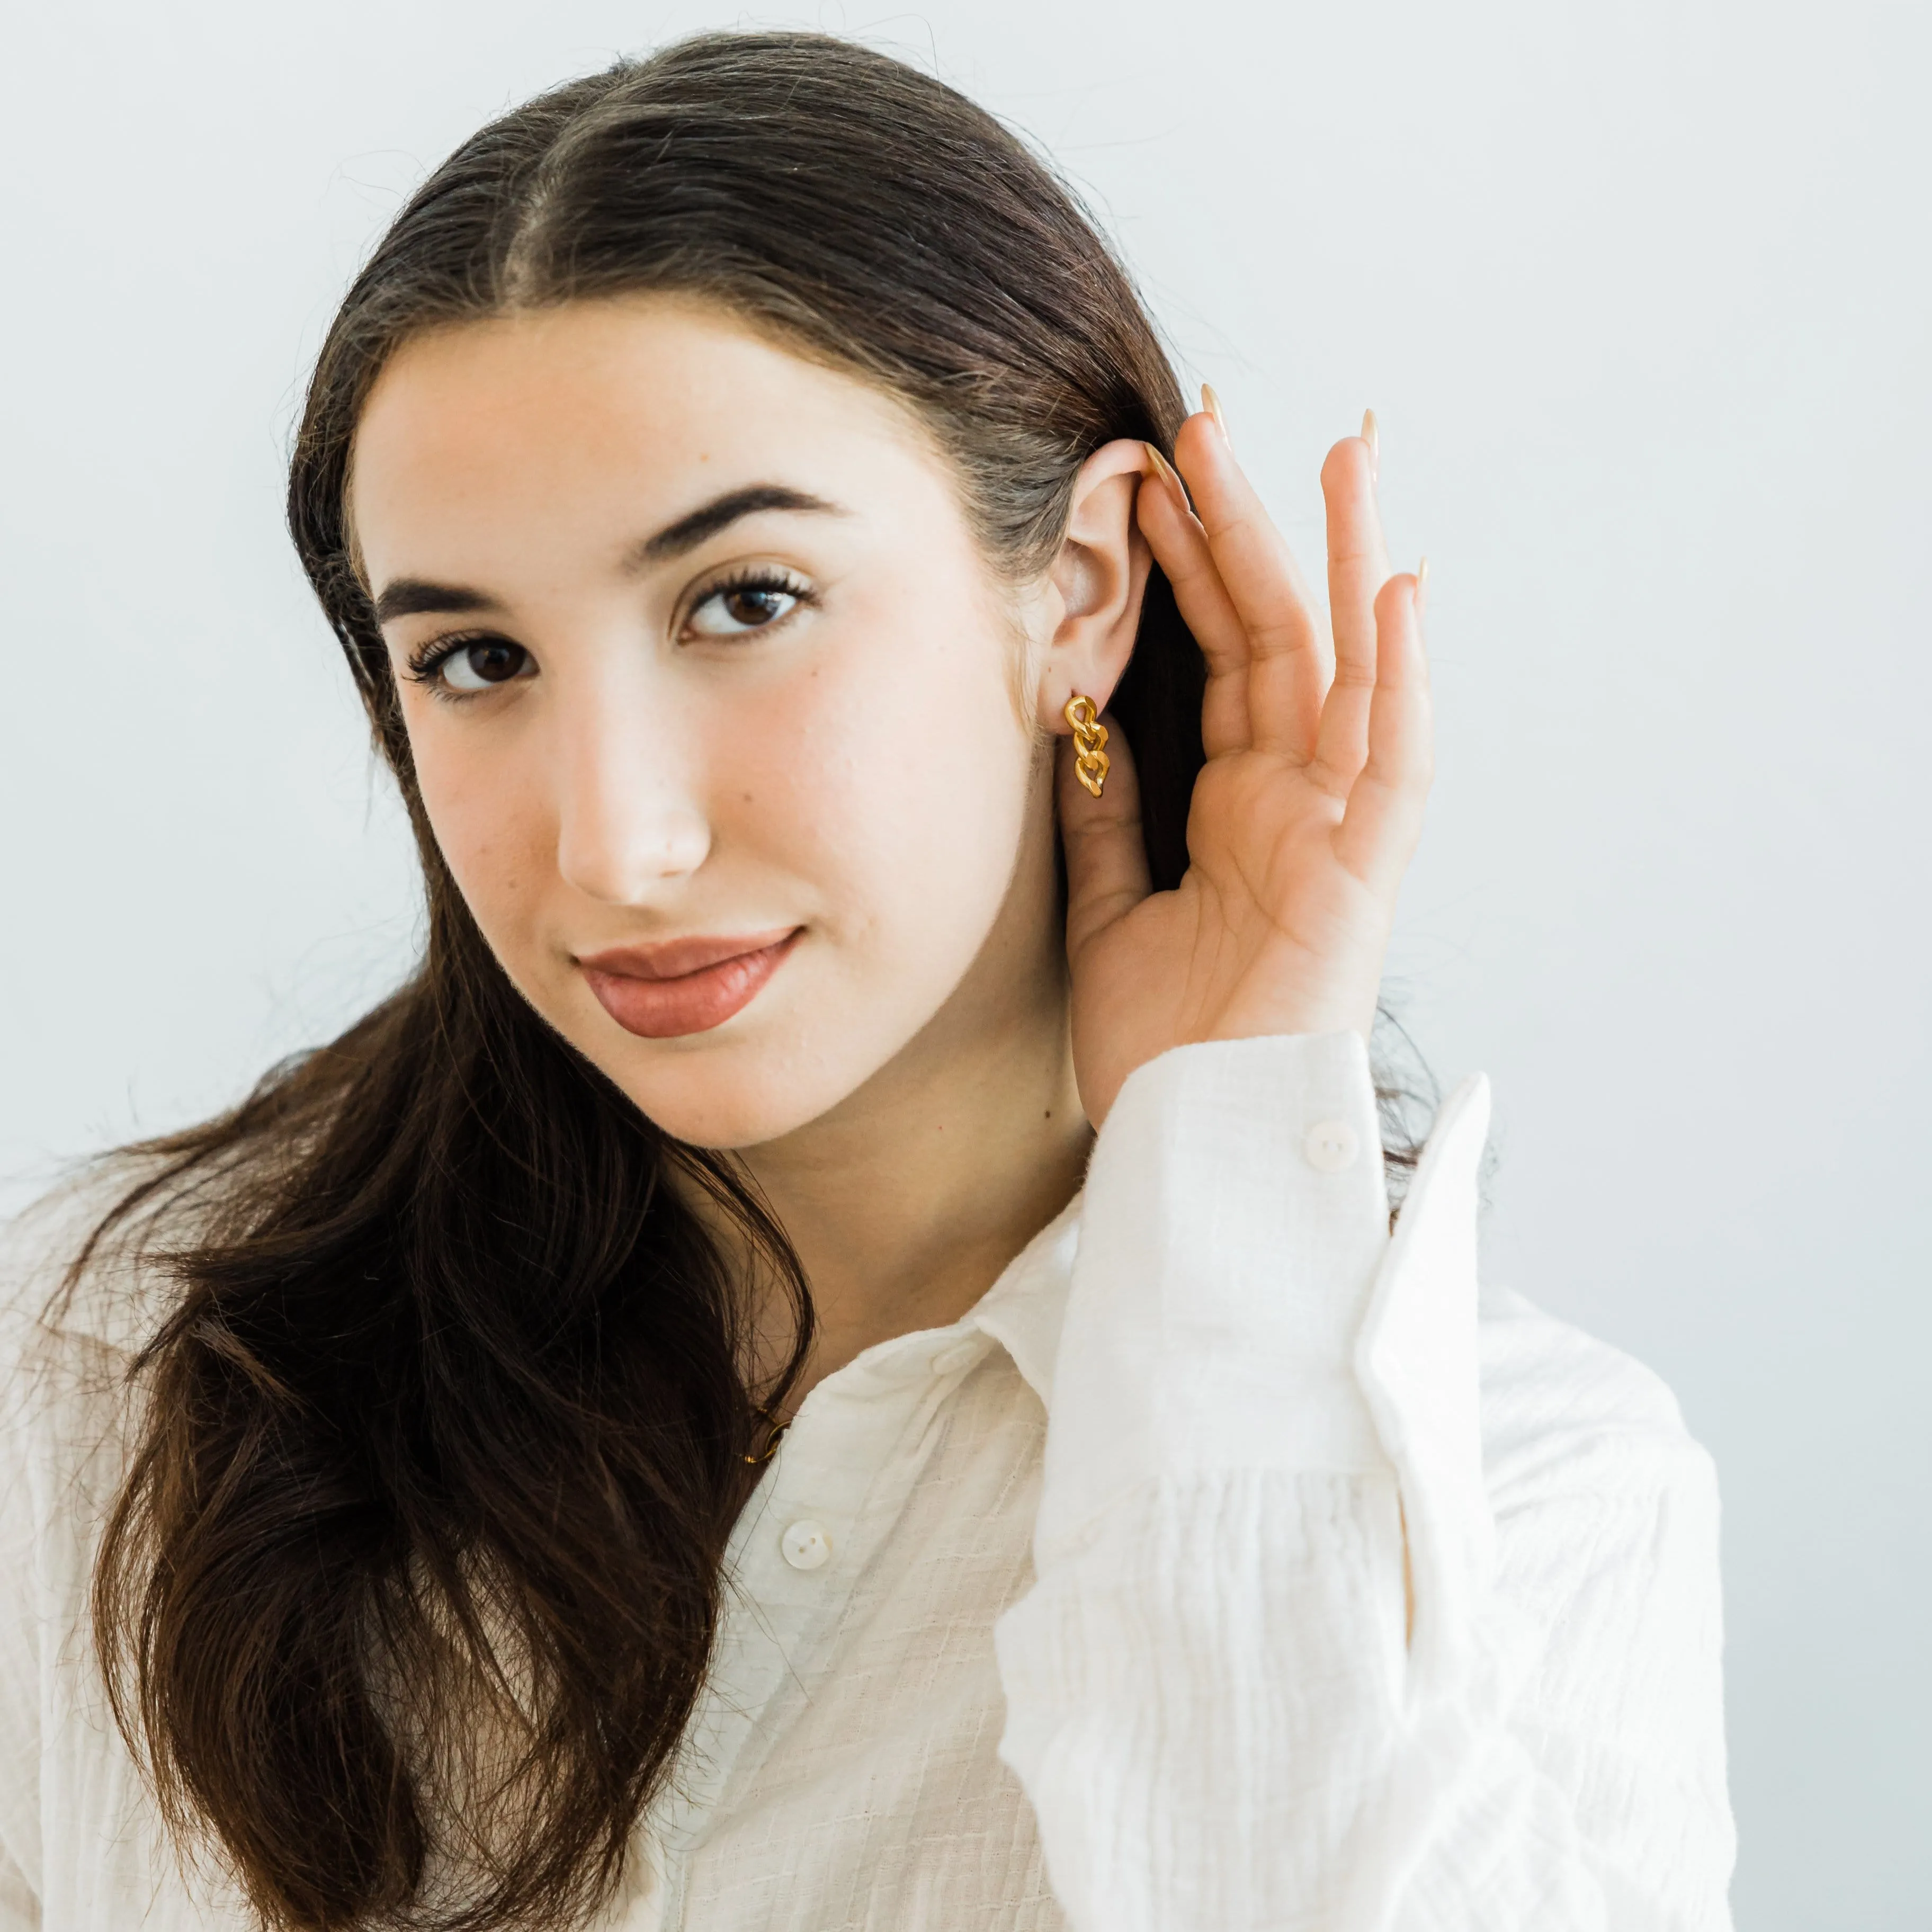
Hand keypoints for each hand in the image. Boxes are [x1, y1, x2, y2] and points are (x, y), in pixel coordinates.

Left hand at [1060, 400, 1430, 1126]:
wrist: (1188, 1143)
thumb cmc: (1160, 1043)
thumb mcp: (1104, 904)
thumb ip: (1101, 813)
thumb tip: (1077, 719)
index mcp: (1236, 803)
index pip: (1218, 656)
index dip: (1193, 566)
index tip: (1158, 478)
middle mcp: (1294, 800)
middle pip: (1280, 636)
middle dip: (1256, 528)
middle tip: (1222, 423)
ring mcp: (1337, 830)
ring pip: (1348, 669)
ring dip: (1344, 560)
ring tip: (1338, 453)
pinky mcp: (1365, 875)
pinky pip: (1393, 762)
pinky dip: (1399, 678)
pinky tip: (1394, 589)